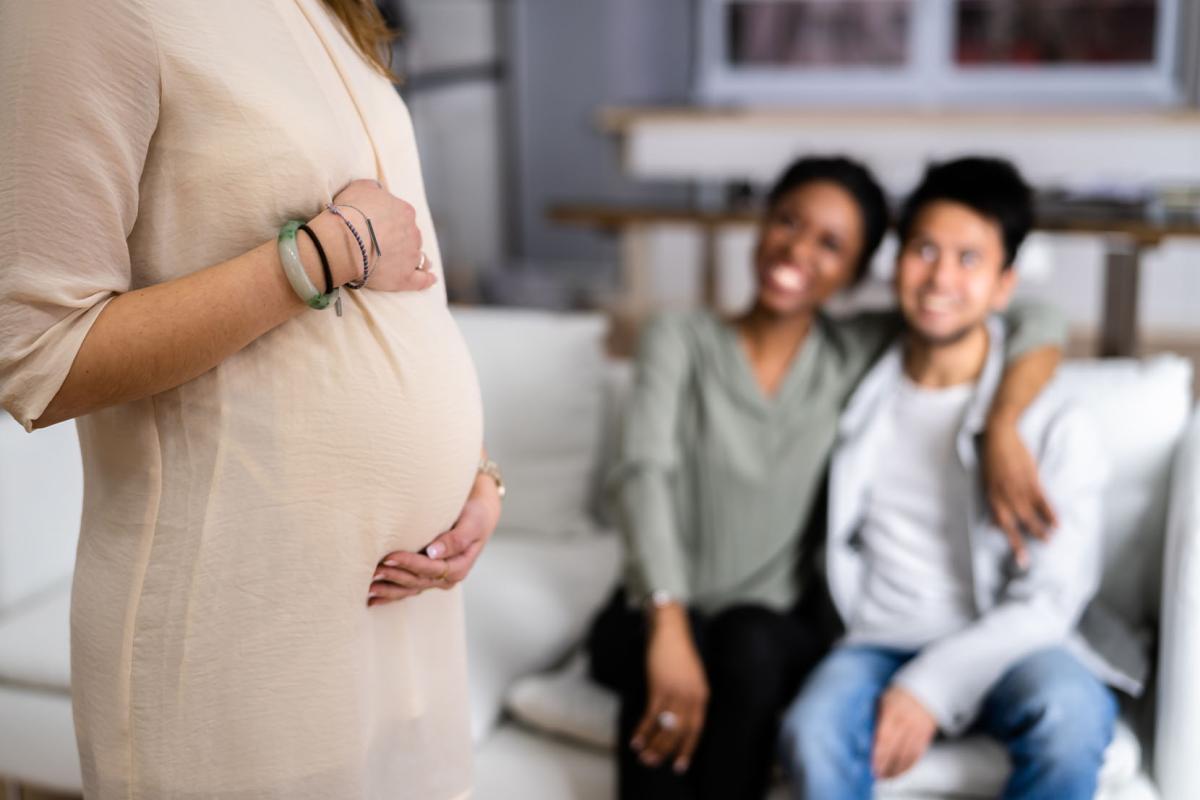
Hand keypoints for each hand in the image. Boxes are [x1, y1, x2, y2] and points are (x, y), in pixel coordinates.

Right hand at [311, 179, 436, 292]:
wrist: (344, 240)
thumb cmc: (350, 212)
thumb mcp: (360, 188)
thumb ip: (374, 189)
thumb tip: (379, 191)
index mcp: (405, 211)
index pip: (404, 215)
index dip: (393, 221)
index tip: (383, 226)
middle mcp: (413, 233)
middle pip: (412, 236)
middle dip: (404, 240)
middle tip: (390, 245)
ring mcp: (410, 256)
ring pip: (419, 256)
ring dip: (418, 258)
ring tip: (419, 263)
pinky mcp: (405, 277)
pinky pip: (422, 280)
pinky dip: (428, 279)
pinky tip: (432, 279)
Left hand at [368, 473, 501, 606]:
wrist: (478, 515)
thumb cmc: (475, 515)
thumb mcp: (472, 524)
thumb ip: (455, 540)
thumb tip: (434, 553)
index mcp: (459, 567)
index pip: (431, 569)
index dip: (410, 564)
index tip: (390, 556)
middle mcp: (447, 577)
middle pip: (417, 581)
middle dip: (395, 577)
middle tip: (372, 570)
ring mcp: (436, 579)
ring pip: (410, 588)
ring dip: (389, 589)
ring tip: (367, 587)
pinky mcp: (426, 576)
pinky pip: (407, 589)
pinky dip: (390, 594)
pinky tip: (372, 599)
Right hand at [630, 606, 708, 773]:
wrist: (670, 629)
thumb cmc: (677, 652)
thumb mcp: (689, 677)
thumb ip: (687, 697)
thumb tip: (673, 721)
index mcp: (702, 695)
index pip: (697, 729)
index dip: (688, 749)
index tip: (679, 765)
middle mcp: (692, 696)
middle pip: (681, 732)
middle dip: (667, 751)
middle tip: (653, 763)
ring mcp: (676, 691)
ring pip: (666, 727)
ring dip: (653, 744)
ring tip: (643, 757)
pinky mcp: (660, 686)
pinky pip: (651, 715)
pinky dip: (642, 730)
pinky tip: (635, 739)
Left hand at [872, 686, 936, 779]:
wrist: (925, 689)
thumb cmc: (898, 695)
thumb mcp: (882, 699)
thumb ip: (874, 715)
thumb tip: (861, 732)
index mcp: (892, 710)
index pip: (884, 736)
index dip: (878, 752)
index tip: (871, 764)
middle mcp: (906, 721)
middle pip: (895, 747)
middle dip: (885, 764)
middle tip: (876, 775)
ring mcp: (917, 729)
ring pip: (907, 754)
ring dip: (896, 768)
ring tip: (885, 777)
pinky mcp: (925, 736)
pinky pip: (917, 754)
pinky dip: (908, 765)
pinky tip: (899, 772)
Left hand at [982, 418, 1057, 568]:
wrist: (999, 434)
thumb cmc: (992, 459)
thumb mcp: (987, 482)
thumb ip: (993, 503)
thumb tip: (992, 526)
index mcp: (991, 496)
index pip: (1002, 524)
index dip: (1011, 542)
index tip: (1020, 559)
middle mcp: (1004, 494)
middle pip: (1016, 522)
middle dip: (1025, 540)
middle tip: (1032, 558)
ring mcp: (1017, 486)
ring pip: (1030, 513)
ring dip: (1040, 528)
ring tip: (1049, 539)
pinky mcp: (1030, 477)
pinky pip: (1042, 499)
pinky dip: (1049, 512)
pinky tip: (1057, 523)